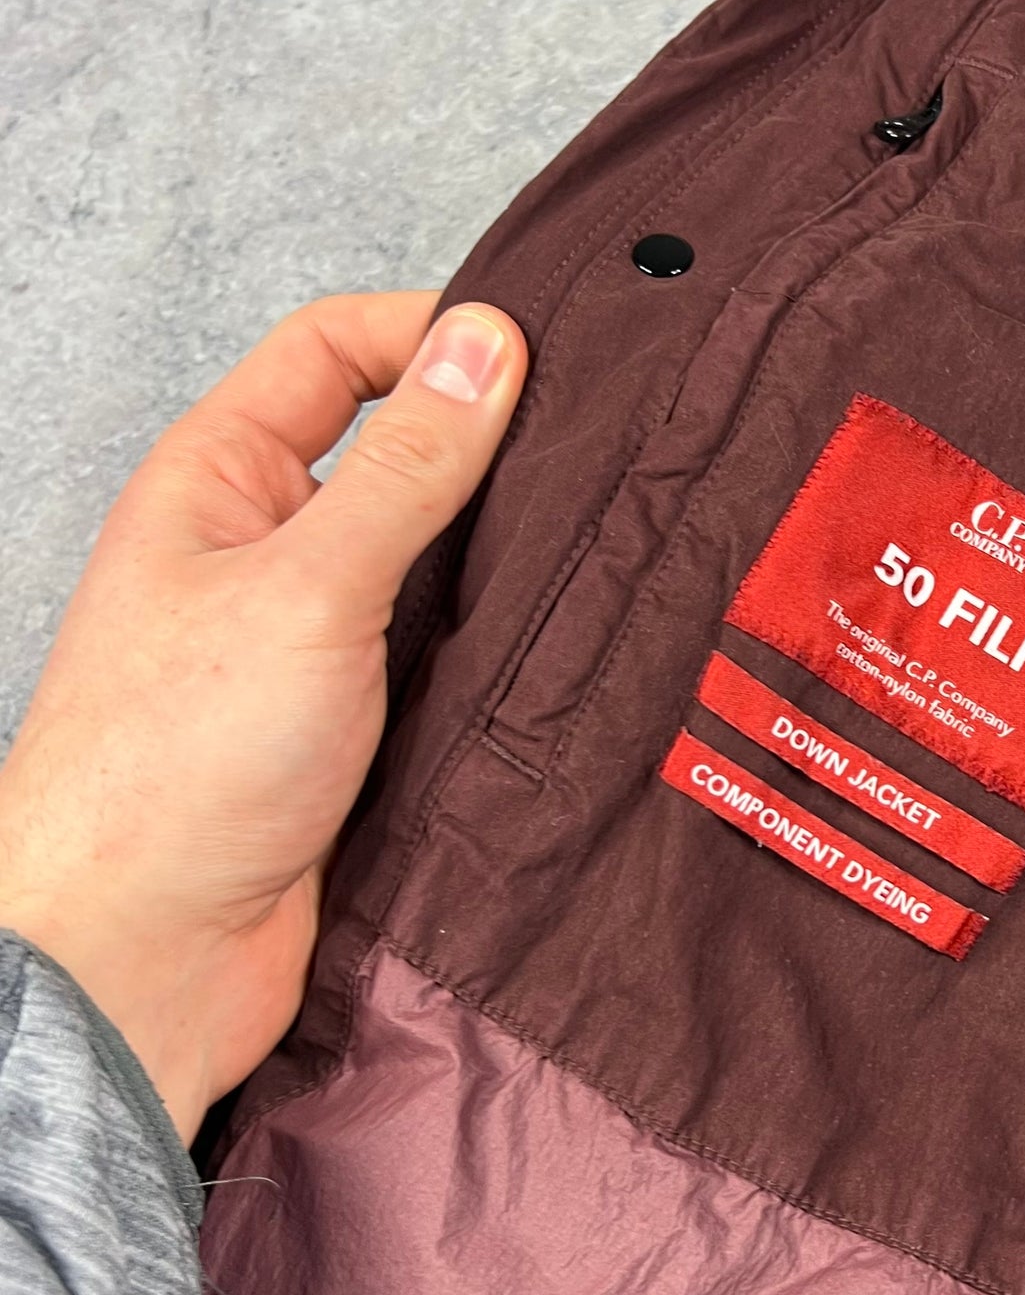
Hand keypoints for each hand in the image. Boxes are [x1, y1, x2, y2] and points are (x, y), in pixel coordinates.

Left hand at [0, 294, 526, 1141]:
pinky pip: (444, 652)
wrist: (148, 961)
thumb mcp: (308, 586)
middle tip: (604, 450)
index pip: (334, 352)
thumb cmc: (180, 764)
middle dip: (492, 446)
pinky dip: (501, 642)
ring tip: (605, 547)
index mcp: (220, 480)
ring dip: (505, 555)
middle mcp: (264, 547)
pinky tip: (568, 646)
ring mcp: (313, 638)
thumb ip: (406, 467)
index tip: (544, 355)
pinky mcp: (357, 722)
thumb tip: (488, 344)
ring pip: (432, 559)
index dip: (431, 334)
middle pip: (394, 452)